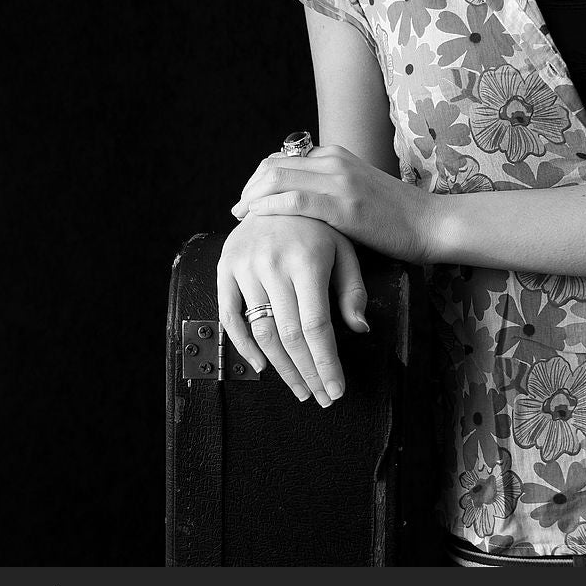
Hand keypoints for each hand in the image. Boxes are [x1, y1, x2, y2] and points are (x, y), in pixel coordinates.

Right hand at [217, 214, 369, 407]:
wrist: (277, 189)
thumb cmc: (317, 224)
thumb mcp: (344, 248)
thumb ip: (352, 289)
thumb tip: (360, 329)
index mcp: (306, 260)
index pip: (316, 327)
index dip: (325, 364)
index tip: (335, 390)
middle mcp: (272, 264)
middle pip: (289, 336)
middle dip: (307, 373)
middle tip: (319, 397)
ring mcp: (245, 267)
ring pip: (261, 331)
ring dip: (280, 368)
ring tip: (299, 388)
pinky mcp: (225, 267)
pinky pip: (229, 315)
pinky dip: (242, 345)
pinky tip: (262, 366)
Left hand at [231, 145, 436, 263]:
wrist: (431, 224)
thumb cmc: (396, 218)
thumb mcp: (358, 193)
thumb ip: (330, 190)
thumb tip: (300, 203)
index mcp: (336, 155)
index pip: (281, 158)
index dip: (257, 179)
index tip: (247, 201)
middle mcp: (334, 160)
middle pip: (272, 165)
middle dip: (248, 188)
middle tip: (237, 211)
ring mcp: (339, 180)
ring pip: (277, 178)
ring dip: (251, 197)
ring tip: (241, 217)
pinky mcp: (343, 205)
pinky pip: (293, 201)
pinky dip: (268, 208)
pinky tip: (257, 220)